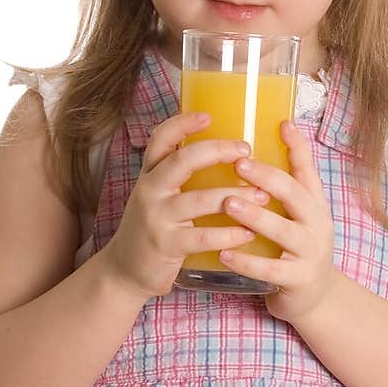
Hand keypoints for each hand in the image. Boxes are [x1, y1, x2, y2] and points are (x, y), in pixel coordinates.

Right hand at [103, 111, 269, 299]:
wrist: (125, 270)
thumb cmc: (153, 229)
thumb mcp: (158, 197)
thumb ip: (180, 178)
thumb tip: (222, 154)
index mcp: (149, 175)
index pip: (160, 139)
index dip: (183, 123)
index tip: (209, 116)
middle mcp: (149, 191)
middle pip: (182, 161)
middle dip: (217, 151)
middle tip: (246, 150)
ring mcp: (156, 218)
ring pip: (198, 200)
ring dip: (235, 196)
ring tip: (263, 196)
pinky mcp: (166, 245)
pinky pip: (202, 237)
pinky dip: (228, 234)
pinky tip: (248, 233)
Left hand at [216, 119, 336, 322]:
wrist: (315, 299)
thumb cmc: (296, 250)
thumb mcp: (297, 216)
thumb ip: (284, 188)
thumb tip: (262, 149)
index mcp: (315, 205)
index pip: (308, 170)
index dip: (298, 147)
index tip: (282, 124)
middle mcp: (318, 224)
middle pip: (295, 194)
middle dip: (267, 177)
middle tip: (239, 163)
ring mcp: (311, 253)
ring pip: (283, 230)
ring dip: (256, 216)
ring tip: (229, 202)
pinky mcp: (299, 280)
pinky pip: (270, 269)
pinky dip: (246, 260)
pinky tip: (224, 252)